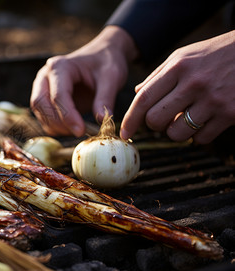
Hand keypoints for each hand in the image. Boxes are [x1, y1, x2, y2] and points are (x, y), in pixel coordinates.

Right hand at [30, 26, 137, 136]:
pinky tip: (72, 128)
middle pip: (41, 103)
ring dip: (55, 126)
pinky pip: (43, 116)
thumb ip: (105, 98)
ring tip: (78, 130)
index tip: (81, 131)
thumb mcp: (111, 77)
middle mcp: (45, 75)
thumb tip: (101, 120)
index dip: (68, 116)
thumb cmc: (106, 62)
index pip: (58, 95)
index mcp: (60, 66)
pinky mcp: (45, 97)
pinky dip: (54, 126)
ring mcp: (42, 86)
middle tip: (79, 132)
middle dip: (58, 122)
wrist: (103, 55)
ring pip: (39, 111)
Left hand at [120, 30, 234, 143]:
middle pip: (156, 119)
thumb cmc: (216, 54)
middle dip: (154, 125)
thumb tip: (137, 93)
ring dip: (175, 132)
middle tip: (162, 119)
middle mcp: (194, 84)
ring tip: (184, 120)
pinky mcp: (230, 114)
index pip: (144, 99)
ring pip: (176, 133)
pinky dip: (198, 135)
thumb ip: (159, 75)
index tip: (124, 132)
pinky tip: (204, 121)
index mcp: (179, 67)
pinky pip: (201, 138)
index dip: (130, 119)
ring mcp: (213, 100)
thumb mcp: (185, 56)